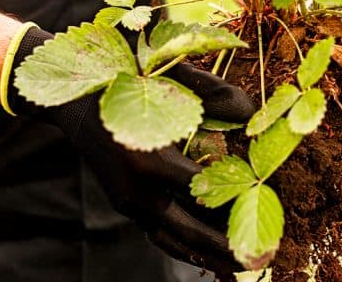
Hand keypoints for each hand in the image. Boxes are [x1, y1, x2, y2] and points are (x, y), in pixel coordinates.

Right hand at [8, 27, 254, 275]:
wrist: (71, 100)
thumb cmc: (122, 82)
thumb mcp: (167, 78)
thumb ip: (213, 93)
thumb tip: (253, 111)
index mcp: (147, 158)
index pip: (201, 189)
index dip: (238, 197)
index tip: (269, 202)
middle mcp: (134, 188)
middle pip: (187, 229)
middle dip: (226, 247)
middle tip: (261, 260)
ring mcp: (126, 201)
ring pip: (170, 240)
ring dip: (205, 256)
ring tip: (238, 268)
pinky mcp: (123, 205)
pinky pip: (157, 234)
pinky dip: (183, 247)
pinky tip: (206, 253)